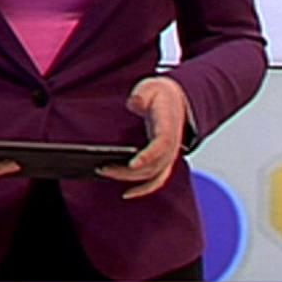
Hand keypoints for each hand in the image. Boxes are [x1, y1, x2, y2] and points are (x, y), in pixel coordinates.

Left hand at [97, 76, 188, 198]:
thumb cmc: (161, 95)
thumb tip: (135, 103)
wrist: (178, 100)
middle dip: (127, 171)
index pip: (162, 145)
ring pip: (153, 176)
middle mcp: (172, 146)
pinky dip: (143, 190)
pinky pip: (156, 181)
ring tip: (106, 173)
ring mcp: (169, 156)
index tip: (132, 164)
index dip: (148, 156)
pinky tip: (127, 194)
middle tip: (103, 167)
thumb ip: (143, 95)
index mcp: (169, 126)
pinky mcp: (164, 161)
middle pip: (153, 166)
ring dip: (130, 180)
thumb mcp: (151, 87)